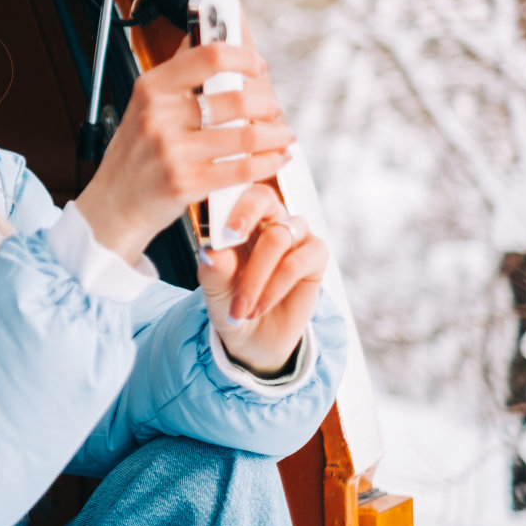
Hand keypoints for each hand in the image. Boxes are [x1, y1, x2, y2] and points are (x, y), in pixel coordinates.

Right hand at [76, 42, 294, 265]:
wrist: (113, 205)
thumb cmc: (134, 156)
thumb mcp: (143, 107)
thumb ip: (175, 75)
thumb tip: (199, 35)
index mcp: (150, 89)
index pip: (208, 57)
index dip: (244, 58)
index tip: (258, 66)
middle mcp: (158, 117)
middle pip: (236, 98)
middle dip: (267, 105)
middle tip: (273, 110)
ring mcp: (172, 152)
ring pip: (247, 135)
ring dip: (276, 135)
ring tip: (282, 136)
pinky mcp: (186, 183)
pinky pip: (244, 169)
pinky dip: (269, 162)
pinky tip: (276, 159)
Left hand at [196, 184, 328, 374]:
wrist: (254, 336)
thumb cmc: (230, 302)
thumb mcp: (213, 289)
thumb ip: (213, 269)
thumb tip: (209, 252)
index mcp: (237, 216)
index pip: (234, 189)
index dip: (226, 200)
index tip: (214, 221)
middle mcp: (268, 217)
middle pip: (262, 197)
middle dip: (244, 214)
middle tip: (229, 237)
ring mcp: (294, 233)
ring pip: (277, 237)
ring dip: (255, 276)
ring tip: (240, 308)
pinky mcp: (316, 254)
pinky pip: (296, 262)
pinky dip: (274, 287)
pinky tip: (259, 307)